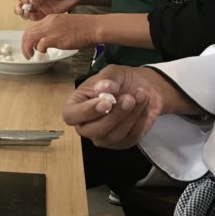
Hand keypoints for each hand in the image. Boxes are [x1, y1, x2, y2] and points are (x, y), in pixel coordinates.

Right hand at [13, 0, 81, 19]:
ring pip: (27, 12)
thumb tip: (28, 2)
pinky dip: (33, 18)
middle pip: (21, 4)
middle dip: (19, 8)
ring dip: (25, 14)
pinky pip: (36, 18)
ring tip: (28, 14)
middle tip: (22, 10)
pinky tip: (34, 17)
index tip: (25, 0)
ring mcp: (40, 6)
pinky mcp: (46, 14)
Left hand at [21, 13, 99, 58]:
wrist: (93, 27)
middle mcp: (48, 22)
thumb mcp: (64, 25)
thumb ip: (54, 30)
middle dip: (24, 45)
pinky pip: (40, 45)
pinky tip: (44, 54)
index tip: (31, 46)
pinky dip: (40, 50)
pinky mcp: (55, 38)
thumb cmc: (83, 28)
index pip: (33, 28)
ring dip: (28, 49)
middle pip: (28, 33)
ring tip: (30, 56)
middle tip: (27, 54)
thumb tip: (47, 41)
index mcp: (50, 18)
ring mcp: (50, 30)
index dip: (29, 38)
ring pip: (30, 38)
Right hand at [62, 65, 193, 148]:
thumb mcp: (114, 72)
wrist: (143, 88)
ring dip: (130, 115)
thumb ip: (108, 79)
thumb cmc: (121, 80)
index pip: (71, 116)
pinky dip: (140, 119)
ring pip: (114, 135)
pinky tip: (144, 104)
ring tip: (142, 95)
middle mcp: (87, 125)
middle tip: (129, 98)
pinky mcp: (122, 142)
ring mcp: (104, 137)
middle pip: (93, 131)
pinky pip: (131, 137)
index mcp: (77, 105)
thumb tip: (102, 88)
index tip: (105, 102)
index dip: (86, 112)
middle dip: (114, 115)